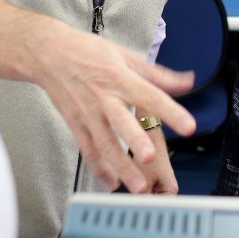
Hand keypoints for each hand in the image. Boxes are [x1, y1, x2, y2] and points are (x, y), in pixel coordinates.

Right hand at [29, 21, 195, 192]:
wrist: (50, 53)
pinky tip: (112, 183)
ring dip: (121, 166)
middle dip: (136, 141)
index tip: (188, 126)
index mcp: (121, 78)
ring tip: (137, 185)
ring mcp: (88, 114)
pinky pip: (88, 150)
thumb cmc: (88, 52)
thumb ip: (158, 74)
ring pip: (104, 144)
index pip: (150, 96)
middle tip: (150, 158)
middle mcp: (104, 98)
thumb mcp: (126, 56)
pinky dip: (99, 169)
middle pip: (122, 122)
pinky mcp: (75, 124)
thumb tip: (187, 81)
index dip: (171, 111)